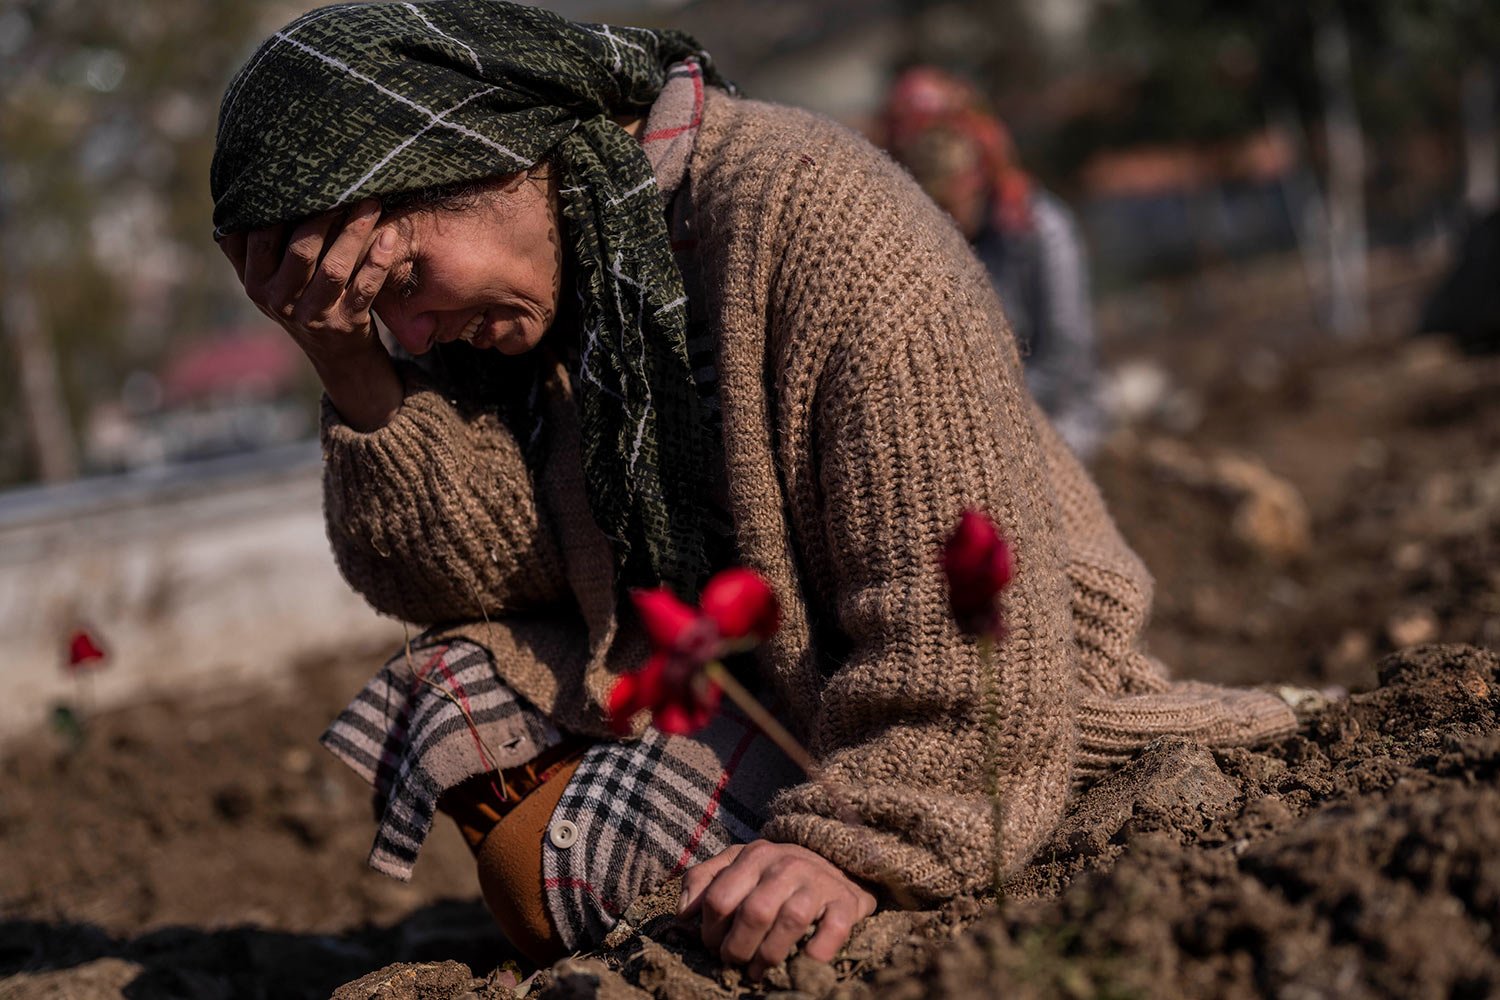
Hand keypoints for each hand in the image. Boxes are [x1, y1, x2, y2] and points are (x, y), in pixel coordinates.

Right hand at [218, 198, 401, 430]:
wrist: (336, 354)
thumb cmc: (300, 300)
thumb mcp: (266, 281)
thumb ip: (248, 247)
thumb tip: (234, 194)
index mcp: (255, 284)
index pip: (260, 238)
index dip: (281, 207)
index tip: (302, 178)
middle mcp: (280, 301)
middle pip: (300, 250)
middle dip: (323, 214)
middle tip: (345, 184)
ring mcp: (314, 316)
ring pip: (334, 267)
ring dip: (354, 232)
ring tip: (371, 202)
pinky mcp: (347, 324)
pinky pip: (365, 289)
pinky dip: (379, 262)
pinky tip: (389, 237)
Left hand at [679, 840, 876, 980]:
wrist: (837, 861)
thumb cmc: (777, 872)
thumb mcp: (738, 864)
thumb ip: (704, 880)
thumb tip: (682, 914)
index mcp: (754, 856)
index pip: (719, 899)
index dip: (710, 932)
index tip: (714, 947)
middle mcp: (785, 865)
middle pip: (753, 913)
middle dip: (737, 949)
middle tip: (735, 963)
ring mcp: (817, 883)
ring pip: (790, 921)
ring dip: (769, 956)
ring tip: (759, 971)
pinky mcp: (845, 902)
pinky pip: (832, 931)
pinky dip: (816, 953)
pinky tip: (802, 963)